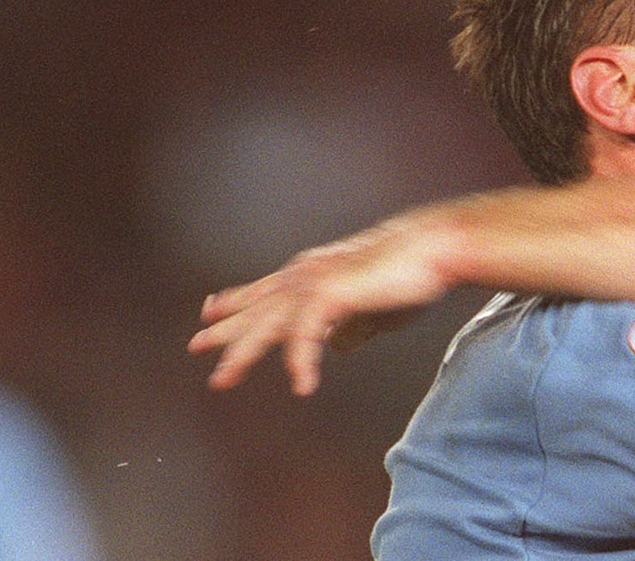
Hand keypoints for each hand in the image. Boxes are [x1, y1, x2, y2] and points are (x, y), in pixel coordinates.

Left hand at [187, 215, 455, 395]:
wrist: (437, 249)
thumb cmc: (415, 273)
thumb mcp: (377, 308)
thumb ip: (354, 326)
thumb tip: (338, 346)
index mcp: (316, 273)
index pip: (266, 290)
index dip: (238, 301)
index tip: (211, 311)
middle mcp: (307, 275)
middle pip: (256, 308)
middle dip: (226, 329)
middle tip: (197, 346)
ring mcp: (315, 283)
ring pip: (267, 325)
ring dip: (242, 353)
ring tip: (222, 380)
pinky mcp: (330, 295)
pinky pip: (304, 336)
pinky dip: (300, 362)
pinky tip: (302, 385)